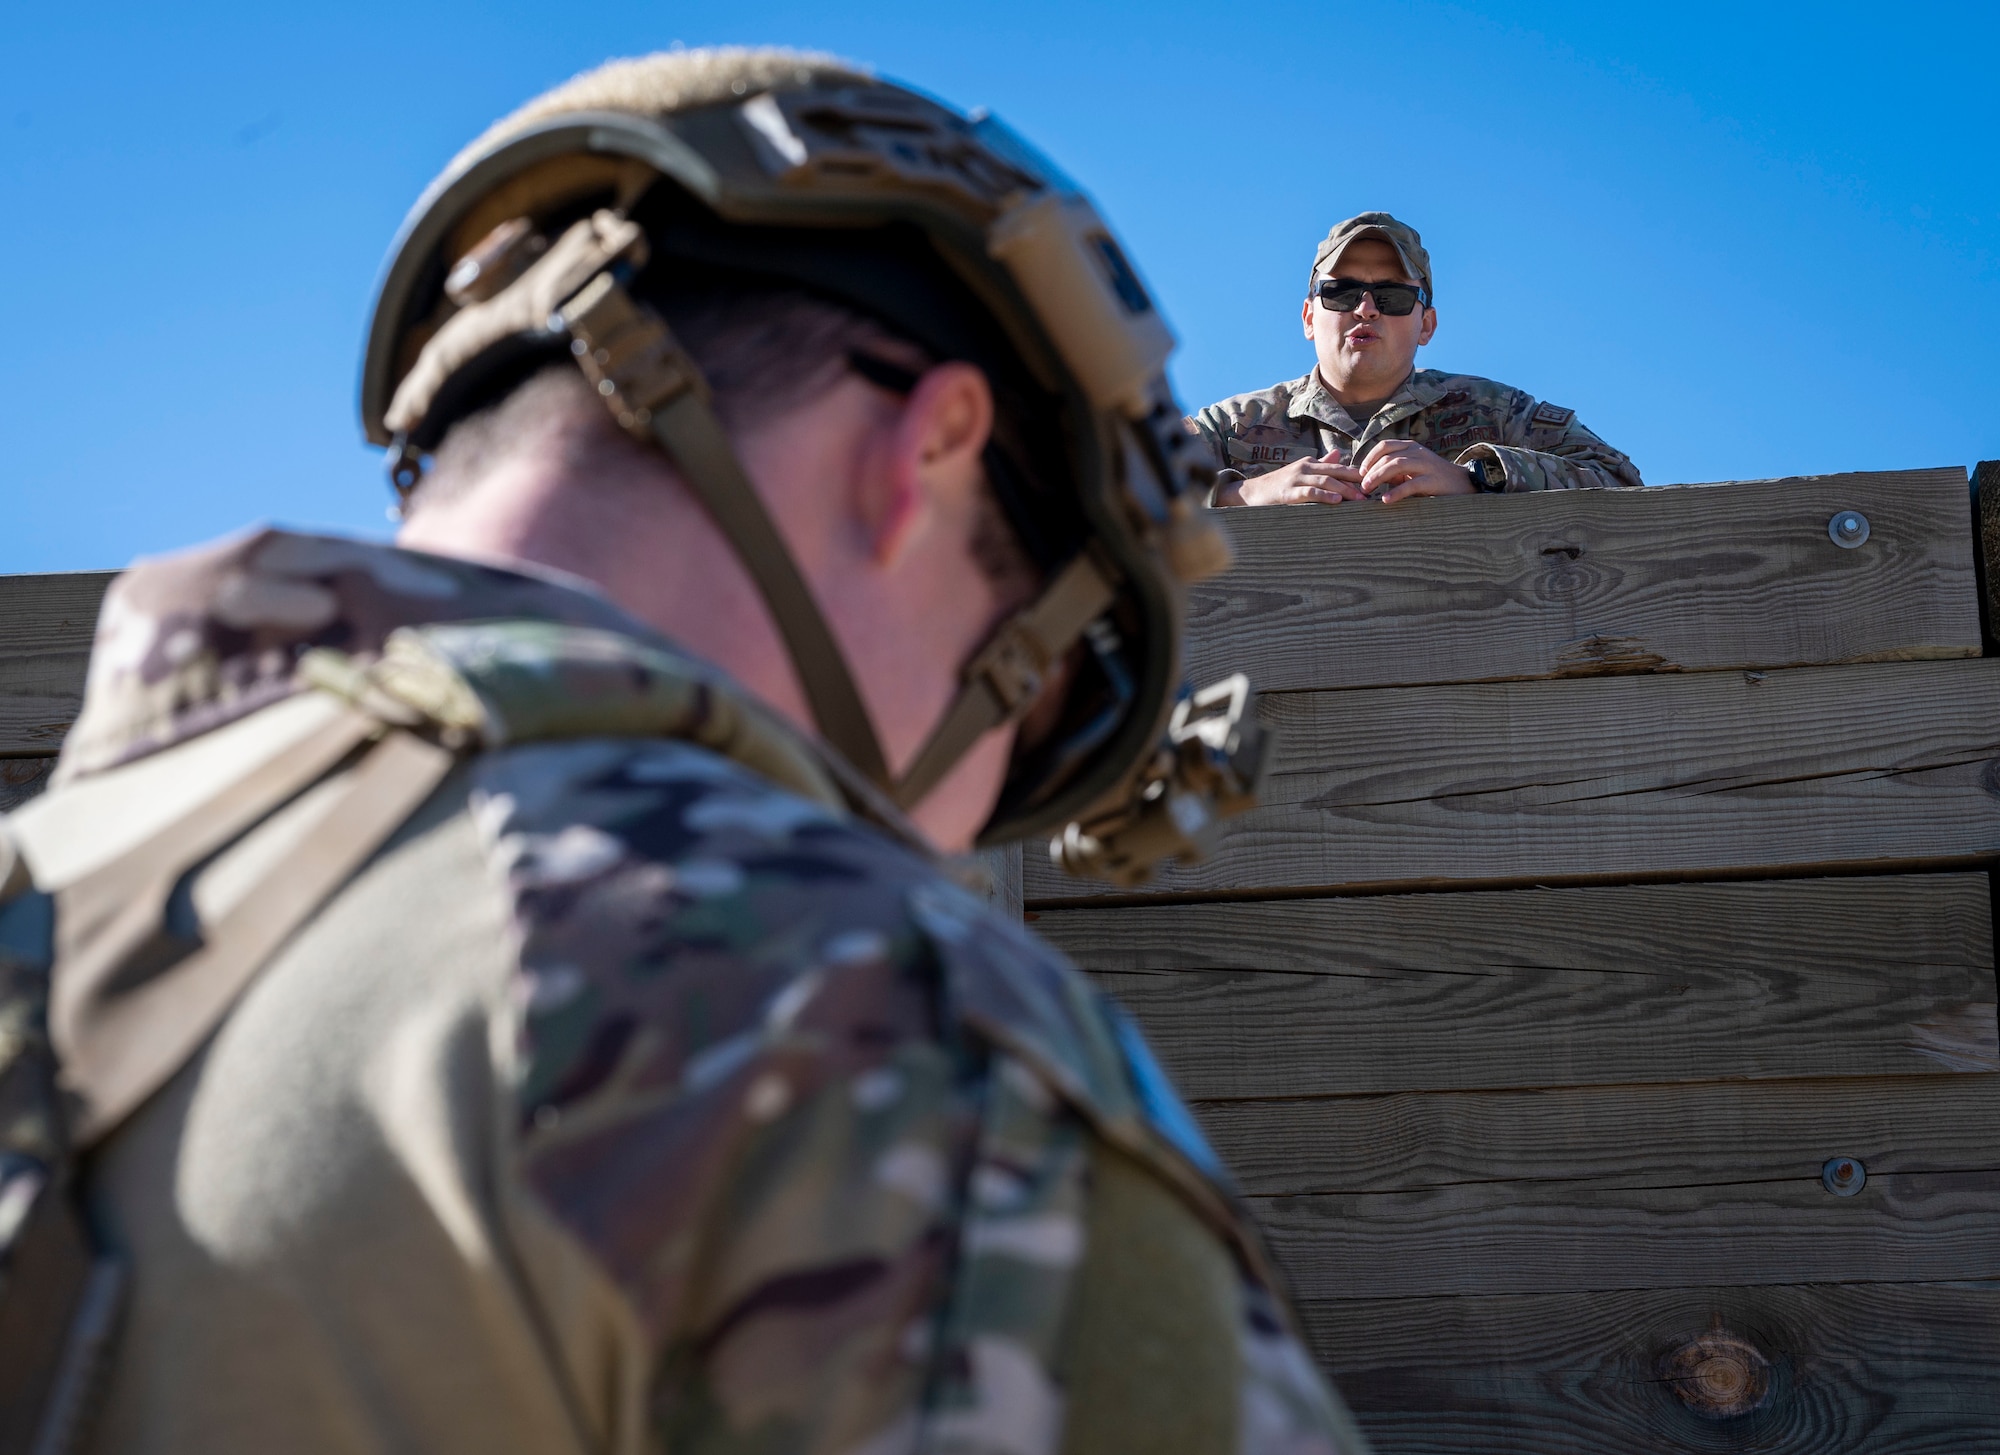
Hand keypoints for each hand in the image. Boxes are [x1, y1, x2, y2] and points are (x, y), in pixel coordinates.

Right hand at [1215, 450, 1367, 506]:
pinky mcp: (1288, 492)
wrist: (1251, 493)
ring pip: (1325, 481)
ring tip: (1359, 498)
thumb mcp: (1300, 472)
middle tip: (1373, 489)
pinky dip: (1324, 496)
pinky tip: (1336, 501)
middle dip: (1355, 480)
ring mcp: (1296, 479)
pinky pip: (1309, 493)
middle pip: (1336, 472)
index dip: (1357, 473)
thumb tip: (1338, 456)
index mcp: (1310, 464)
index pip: (1338, 468)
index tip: (1374, 481)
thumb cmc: (1277, 485)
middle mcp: (1305, 468)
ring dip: (1344, 489)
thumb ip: (1320, 465)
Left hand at [1360, 440, 1479, 502]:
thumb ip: (1393, 472)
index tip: (1361, 472)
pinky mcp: (1432, 480)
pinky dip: (1396, 492)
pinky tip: (1386, 500)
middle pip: (1388, 456)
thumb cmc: (1431, 478)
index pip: (1385, 446)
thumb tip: (1367, 478)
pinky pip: (1411, 484)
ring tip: (1368, 490)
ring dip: (1378, 477)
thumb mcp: (1411, 470)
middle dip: (1371, 471)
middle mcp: (1417, 452)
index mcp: (1411, 447)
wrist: (1462, 483)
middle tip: (1362, 486)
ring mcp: (1426, 465)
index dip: (1370, 458)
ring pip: (1396, 465)